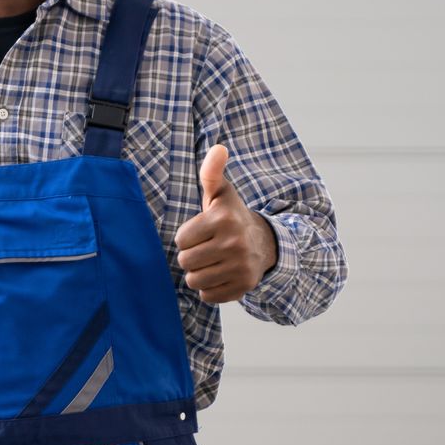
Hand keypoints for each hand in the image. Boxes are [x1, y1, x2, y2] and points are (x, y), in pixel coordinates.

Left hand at [175, 145, 277, 304]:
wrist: (263, 243)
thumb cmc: (231, 217)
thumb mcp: (221, 193)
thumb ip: (212, 172)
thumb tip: (218, 148)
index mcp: (223, 219)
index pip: (181, 240)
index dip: (187, 237)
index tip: (200, 233)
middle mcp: (234, 243)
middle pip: (186, 262)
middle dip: (191, 256)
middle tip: (206, 249)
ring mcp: (241, 267)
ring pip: (194, 280)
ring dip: (198, 274)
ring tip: (211, 262)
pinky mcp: (244, 287)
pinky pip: (208, 296)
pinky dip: (210, 289)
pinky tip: (220, 274)